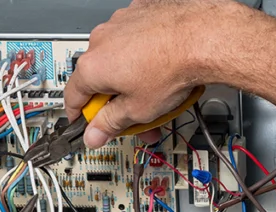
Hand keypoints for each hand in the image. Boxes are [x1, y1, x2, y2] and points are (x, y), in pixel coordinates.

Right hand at [64, 0, 245, 148]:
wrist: (202, 37)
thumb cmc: (172, 68)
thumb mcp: (137, 111)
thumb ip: (110, 124)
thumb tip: (95, 135)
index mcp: (93, 66)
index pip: (73, 96)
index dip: (78, 115)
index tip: (85, 124)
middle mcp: (101, 39)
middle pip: (98, 79)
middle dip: (114, 103)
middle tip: (130, 119)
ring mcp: (121, 22)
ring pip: (117, 59)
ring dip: (129, 80)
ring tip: (152, 97)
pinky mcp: (141, 11)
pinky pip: (134, 40)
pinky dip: (141, 56)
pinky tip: (158, 69)